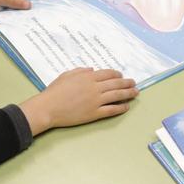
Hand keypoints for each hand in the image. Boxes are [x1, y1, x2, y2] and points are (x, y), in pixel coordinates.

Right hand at [19, 68, 137, 134]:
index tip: (121, 76)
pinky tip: (126, 107)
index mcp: (88, 77)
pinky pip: (111, 110)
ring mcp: (96, 101)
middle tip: (134, 83)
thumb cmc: (54, 91)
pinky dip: (120, 108)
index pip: (108, 74)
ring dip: (128, 94)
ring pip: (117, 96)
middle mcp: (95, 88)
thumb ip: (80, 71)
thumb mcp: (66, 75)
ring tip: (135, 93)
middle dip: (127, 83)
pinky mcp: (94, 113)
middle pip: (116, 84)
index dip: (117, 74)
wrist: (48, 108)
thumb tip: (92, 70)